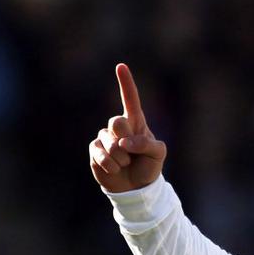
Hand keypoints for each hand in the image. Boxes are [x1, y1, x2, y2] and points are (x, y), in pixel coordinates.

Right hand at [90, 63, 166, 192]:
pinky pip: (100, 154)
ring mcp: (105, 138)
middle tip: (130, 151)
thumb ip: (147, 144)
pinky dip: (111, 165)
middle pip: (116, 122)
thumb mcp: (158, 154)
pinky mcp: (95, 151)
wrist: (136, 187)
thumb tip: (125, 142)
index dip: (126, 83)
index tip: (121, 66)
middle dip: (124, 138)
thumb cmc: (148, 166)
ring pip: (109, 142)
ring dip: (121, 158)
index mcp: (136, 122)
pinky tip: (115, 169)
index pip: (130, 99)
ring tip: (126, 164)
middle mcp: (119, 127)